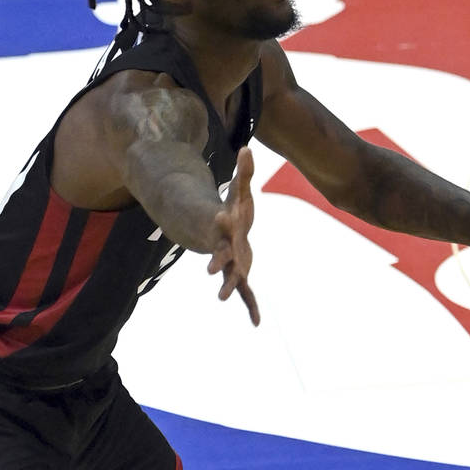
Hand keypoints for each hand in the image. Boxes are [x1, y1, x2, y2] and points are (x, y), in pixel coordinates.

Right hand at [207, 146, 260, 325]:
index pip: (222, 223)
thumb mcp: (240, 192)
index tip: (221, 217)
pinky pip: (246, 293)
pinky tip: (257, 322)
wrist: (226, 234)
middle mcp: (225, 248)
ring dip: (229, 287)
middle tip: (212, 270)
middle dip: (217, 262)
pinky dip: (251, 306)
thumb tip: (247, 148)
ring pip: (230, 277)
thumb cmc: (233, 212)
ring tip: (224, 297)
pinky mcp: (240, 274)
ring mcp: (232, 263)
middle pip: (220, 255)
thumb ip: (245, 173)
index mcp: (225, 228)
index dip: (222, 221)